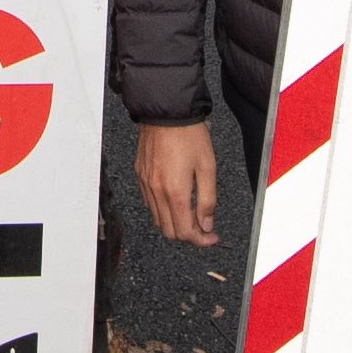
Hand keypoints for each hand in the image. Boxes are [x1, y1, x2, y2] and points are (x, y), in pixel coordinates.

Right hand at [135, 121, 221, 247]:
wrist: (166, 112)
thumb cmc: (188, 135)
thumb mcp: (208, 168)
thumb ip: (207, 200)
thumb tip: (207, 224)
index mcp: (175, 192)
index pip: (185, 232)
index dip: (201, 241)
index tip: (211, 237)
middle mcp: (157, 191)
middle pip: (169, 231)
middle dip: (188, 235)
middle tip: (203, 227)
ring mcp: (146, 184)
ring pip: (158, 220)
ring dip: (175, 223)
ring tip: (191, 213)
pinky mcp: (140, 176)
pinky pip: (149, 203)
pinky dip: (163, 210)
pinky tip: (175, 199)